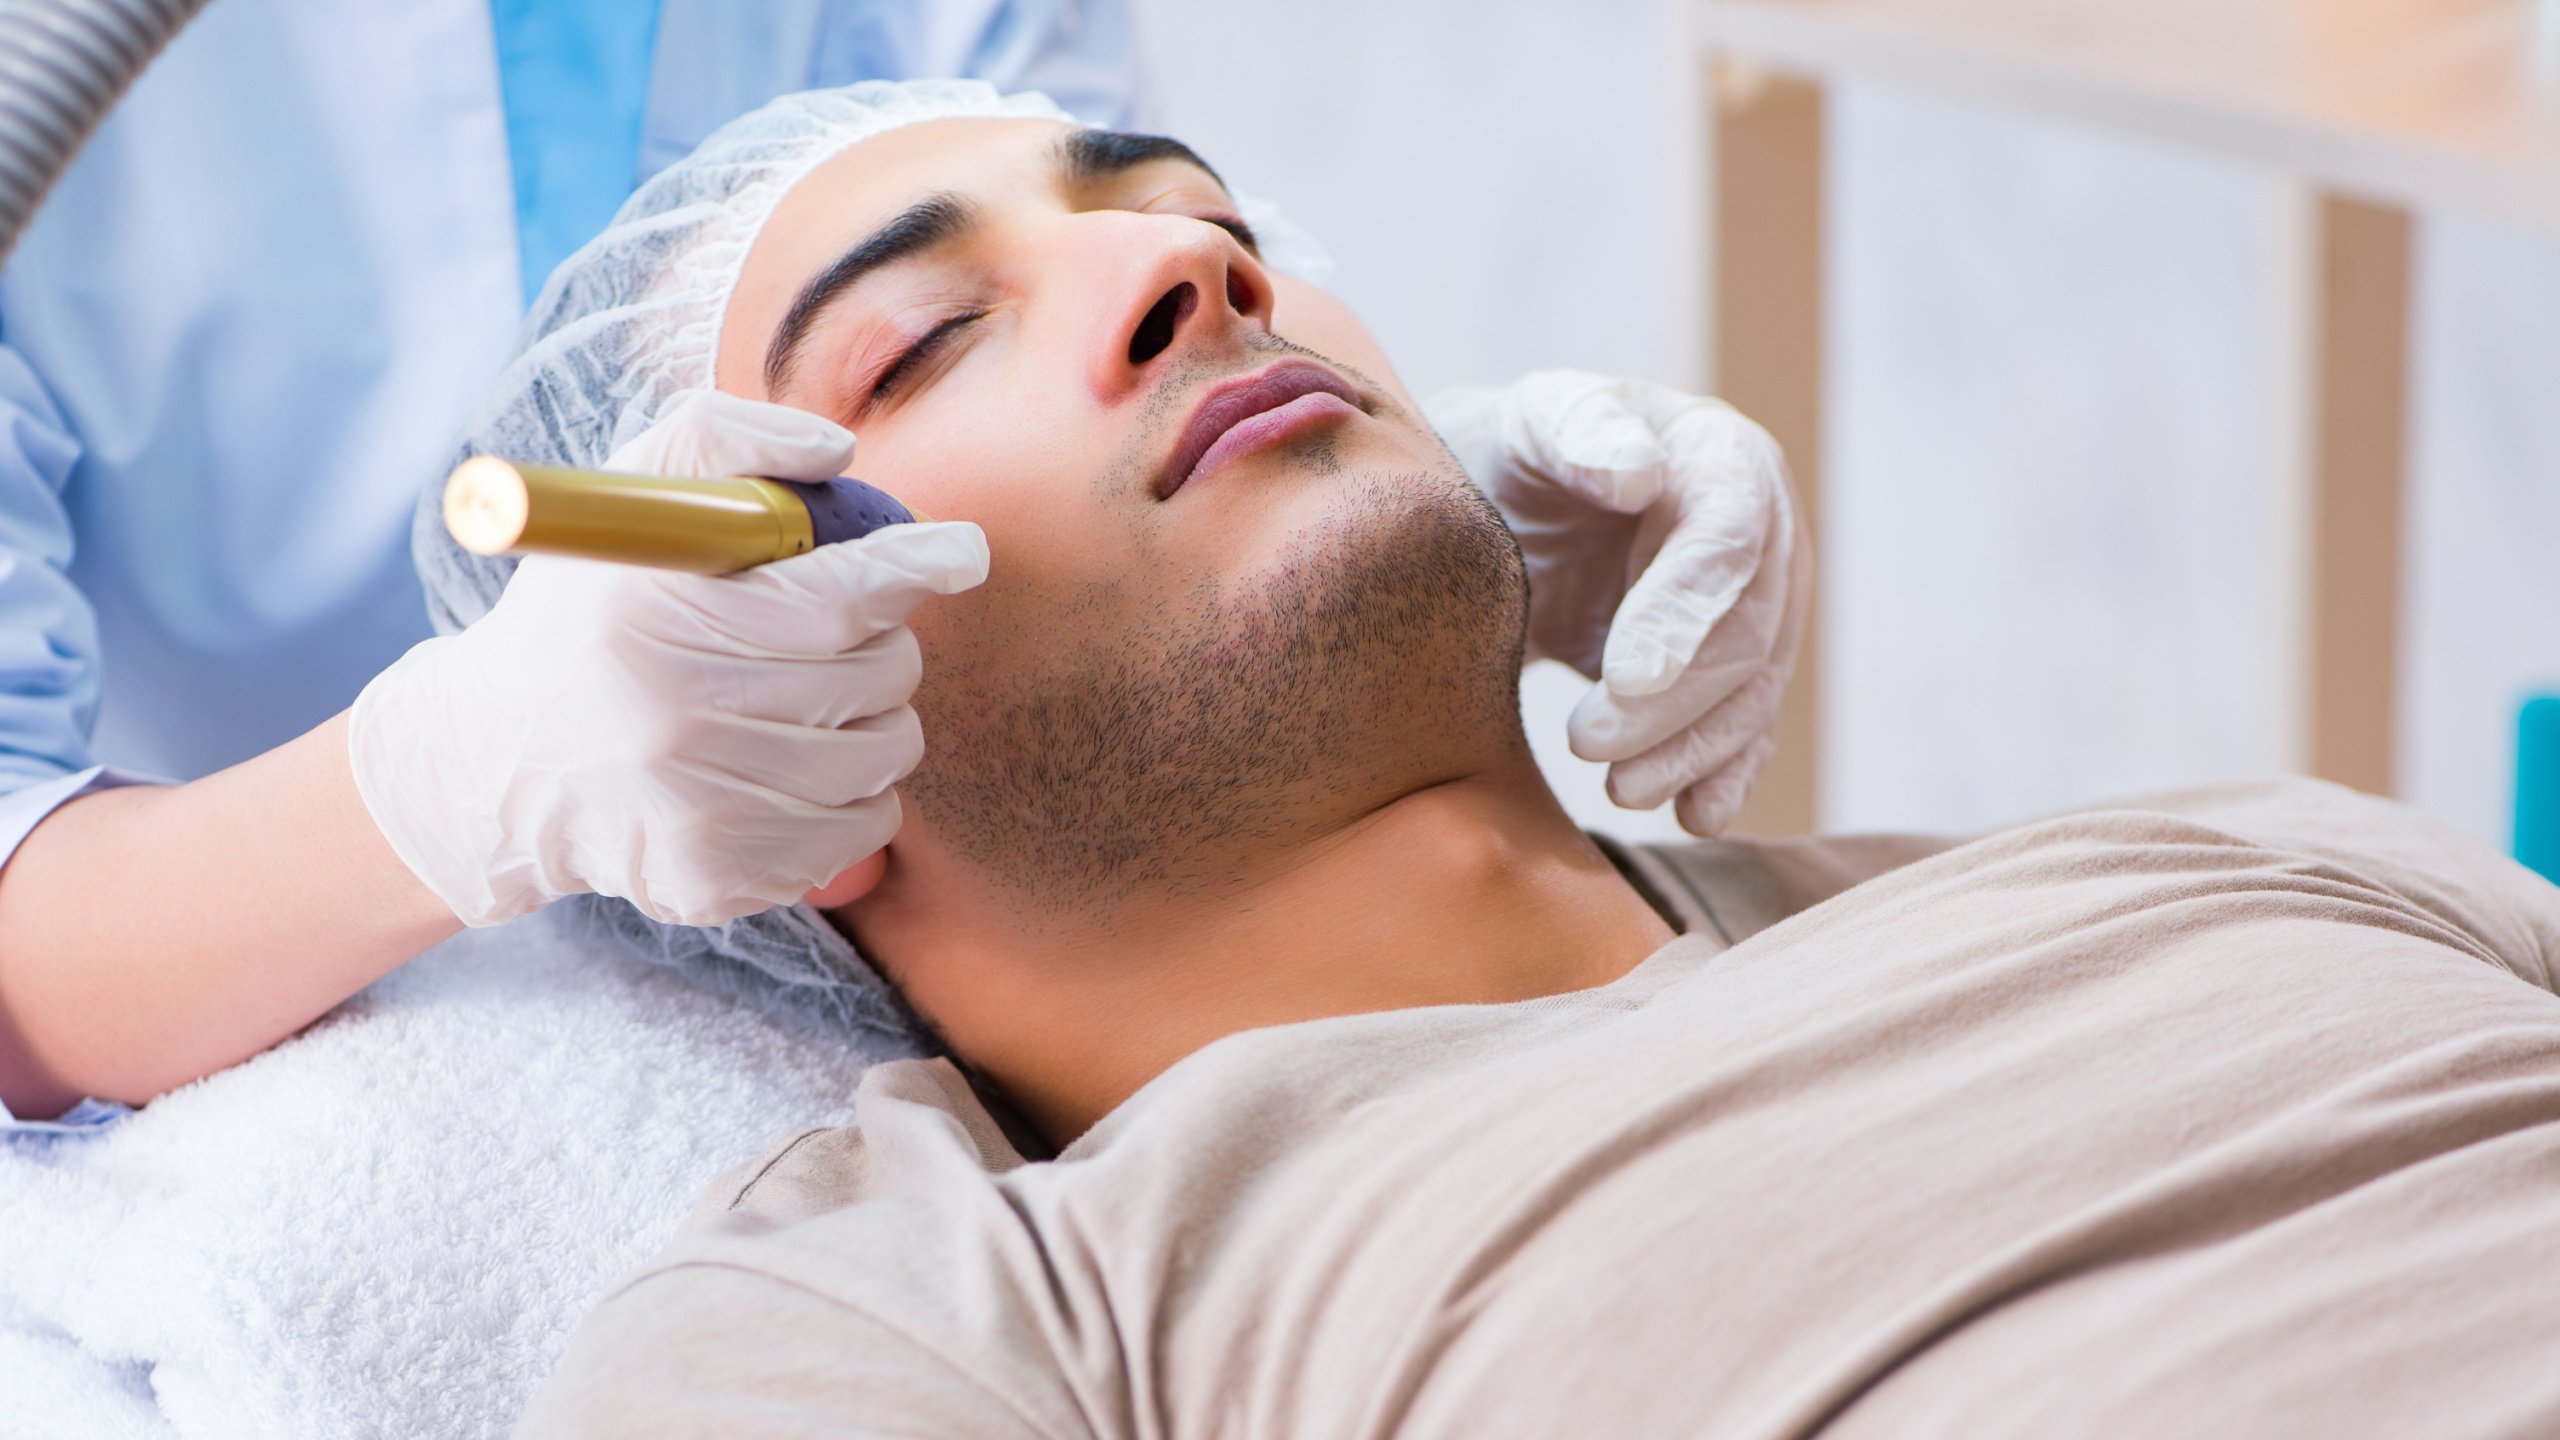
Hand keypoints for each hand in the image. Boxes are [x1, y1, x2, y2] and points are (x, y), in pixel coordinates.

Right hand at [350, 390, 988, 926]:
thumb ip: (727, 438)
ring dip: (872, 720)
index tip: (961, 551)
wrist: (501, 761)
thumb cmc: (591, 613)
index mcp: (663, 614)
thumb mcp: (632, 498)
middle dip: (883, 645)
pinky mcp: (718, 878)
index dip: (916, 565)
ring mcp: (701, 809)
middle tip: (835, 637)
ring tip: (807, 702)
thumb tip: (835, 451)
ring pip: (885, 754)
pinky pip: (863, 829)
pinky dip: (852, 794)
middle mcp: (680, 717)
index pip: (837, 595)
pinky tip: (789, 769)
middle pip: (881, 675)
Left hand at [1428, 371, 1805, 834]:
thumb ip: (1578, 430)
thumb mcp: (1532, 419)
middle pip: (1748, 633)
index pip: (1729, 541)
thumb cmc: (1521, 451)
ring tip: (1621, 791)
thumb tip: (1637, 475)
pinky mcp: (1727, 669)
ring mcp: (1754, 608)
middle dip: (1674, 703)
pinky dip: (1720, 774)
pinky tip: (1693, 814)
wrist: (1509, 501)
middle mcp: (1761, 535)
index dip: (1685, 614)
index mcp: (1724, 458)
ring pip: (1752, 694)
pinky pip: (1745, 729)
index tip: (1626, 678)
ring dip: (1692, 751)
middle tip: (1587, 743)